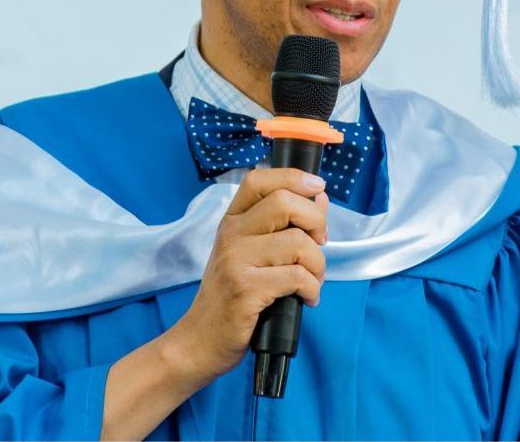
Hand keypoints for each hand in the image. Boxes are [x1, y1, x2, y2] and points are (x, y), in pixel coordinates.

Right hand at [167, 167, 329, 385]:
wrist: (200, 341)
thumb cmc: (232, 297)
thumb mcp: (251, 254)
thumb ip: (283, 226)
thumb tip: (320, 199)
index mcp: (232, 221)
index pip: (259, 180)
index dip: (293, 177)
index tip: (317, 188)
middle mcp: (231, 235)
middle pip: (284, 203)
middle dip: (316, 221)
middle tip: (319, 244)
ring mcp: (236, 261)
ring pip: (298, 242)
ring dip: (318, 264)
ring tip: (312, 280)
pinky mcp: (245, 290)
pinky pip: (296, 277)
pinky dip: (312, 289)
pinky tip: (307, 298)